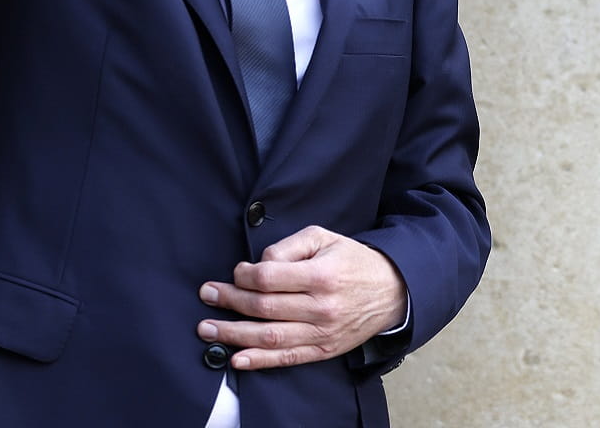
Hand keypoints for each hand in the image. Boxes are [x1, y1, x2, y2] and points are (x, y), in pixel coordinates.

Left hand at [197, 226, 408, 370]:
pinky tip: (237, 359)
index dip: (244, 276)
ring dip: (233, 334)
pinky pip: (287, 359)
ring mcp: (323, 331)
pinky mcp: (324, 349)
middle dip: (229, 301)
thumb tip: (259, 265)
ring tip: (207, 329)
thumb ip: (289, 246)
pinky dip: (259, 361)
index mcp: (322, 275)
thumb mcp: (325, 238)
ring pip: (270, 337)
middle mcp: (322, 307)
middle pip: (264, 307)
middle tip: (207, 295)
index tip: (235, 272)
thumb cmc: (353, 261)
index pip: (269, 278)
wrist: (392, 291)